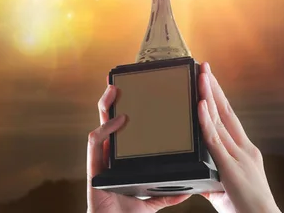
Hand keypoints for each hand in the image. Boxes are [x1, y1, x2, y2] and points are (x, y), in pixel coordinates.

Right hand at [87, 83, 190, 212]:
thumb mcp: (152, 201)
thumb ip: (167, 194)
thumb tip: (189, 189)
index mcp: (120, 158)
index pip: (122, 129)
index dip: (124, 110)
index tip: (133, 94)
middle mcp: (110, 154)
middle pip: (109, 120)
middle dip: (111, 100)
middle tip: (120, 82)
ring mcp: (101, 158)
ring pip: (100, 124)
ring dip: (105, 106)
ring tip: (115, 91)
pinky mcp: (94, 166)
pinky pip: (96, 141)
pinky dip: (107, 129)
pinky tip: (119, 120)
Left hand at [198, 62, 280, 212]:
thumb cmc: (246, 207)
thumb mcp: (225, 186)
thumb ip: (212, 175)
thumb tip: (197, 175)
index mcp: (244, 150)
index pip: (228, 117)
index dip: (218, 97)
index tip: (210, 80)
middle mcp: (243, 148)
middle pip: (225, 111)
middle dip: (213, 88)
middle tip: (203, 67)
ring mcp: (238, 155)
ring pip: (219, 120)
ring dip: (208, 96)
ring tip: (201, 76)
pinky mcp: (230, 166)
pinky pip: (214, 139)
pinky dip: (206, 121)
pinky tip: (200, 105)